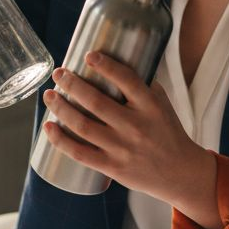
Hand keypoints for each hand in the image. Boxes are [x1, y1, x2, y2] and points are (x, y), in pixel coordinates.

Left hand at [42, 52, 220, 228]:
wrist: (180, 172)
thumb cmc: (168, 133)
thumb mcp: (162, 105)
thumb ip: (142, 86)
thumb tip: (115, 64)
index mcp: (151, 107)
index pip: (127, 80)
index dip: (106, 65)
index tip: (88, 55)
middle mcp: (136, 127)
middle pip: (96, 102)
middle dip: (72, 84)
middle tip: (59, 73)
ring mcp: (123, 149)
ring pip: (83, 125)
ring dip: (61, 108)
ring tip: (49, 95)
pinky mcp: (112, 167)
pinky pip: (80, 153)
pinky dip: (60, 140)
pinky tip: (48, 127)